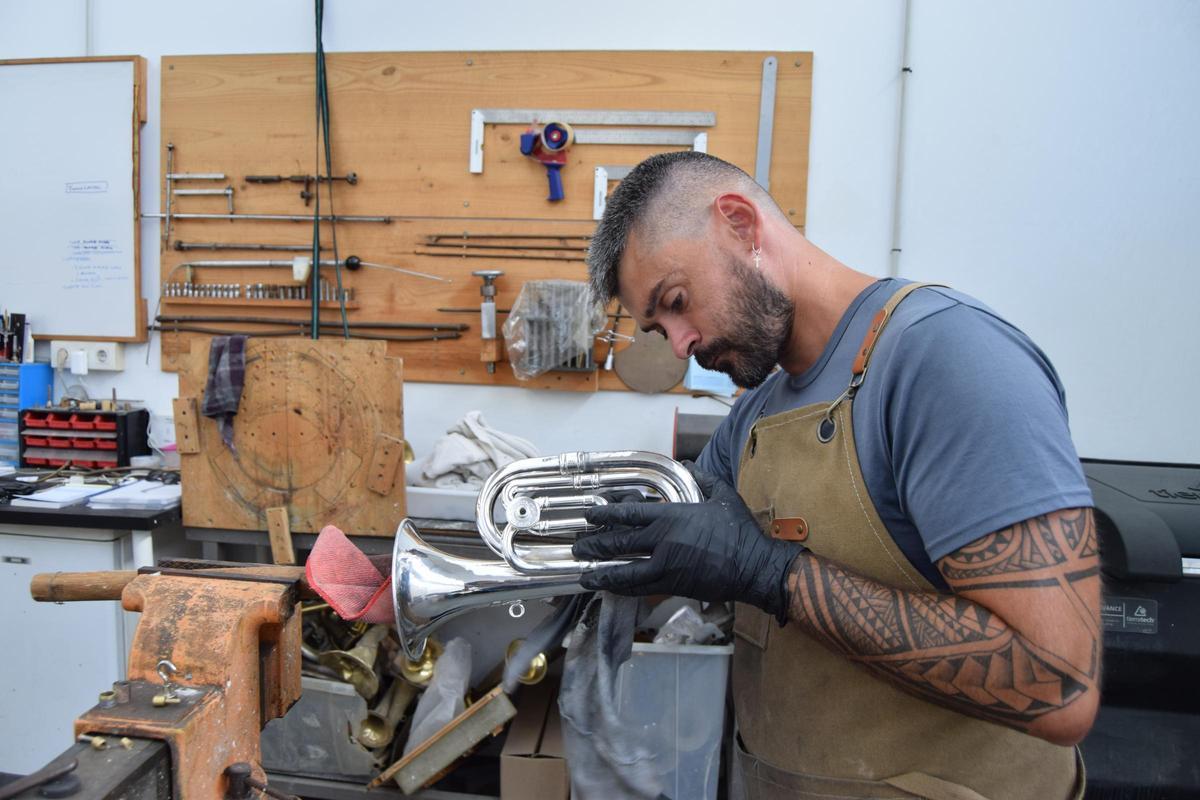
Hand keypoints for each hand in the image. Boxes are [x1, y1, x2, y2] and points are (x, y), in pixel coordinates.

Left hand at [571, 463, 804, 621]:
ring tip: (583, 572)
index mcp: (672, 516)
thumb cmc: (739, 530)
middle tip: (578, 544)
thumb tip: (685, 464)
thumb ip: (700, 478)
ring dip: (601, 571)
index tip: (590, 515)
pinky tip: (609, 587)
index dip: (606, 514)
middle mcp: (663, 540)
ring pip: (625, 569)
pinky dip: (621, 586)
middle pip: (620, 542)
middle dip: (595, 544)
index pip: (629, 513)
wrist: (753, 566)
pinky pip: (639, 587)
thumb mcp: (721, 495)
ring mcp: (665, 565)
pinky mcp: (671, 585)